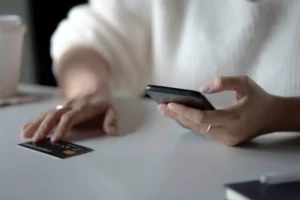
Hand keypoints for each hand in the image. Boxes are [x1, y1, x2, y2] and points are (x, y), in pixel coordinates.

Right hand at [21, 92, 116, 141]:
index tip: (56, 139)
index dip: (63, 127)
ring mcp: (62, 107)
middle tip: (37, 141)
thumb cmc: (102, 104)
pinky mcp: (57, 109)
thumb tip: (111, 133)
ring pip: (47, 114)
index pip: (70, 117)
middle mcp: (70, 106)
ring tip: (25, 136)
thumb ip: (111, 121)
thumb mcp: (111, 110)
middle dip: (45, 127)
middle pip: (55, 115)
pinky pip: (44, 114)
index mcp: (83, 108)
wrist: (93, 89)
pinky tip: (24, 130)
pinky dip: (34, 121)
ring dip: (36, 124)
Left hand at [158, 76, 275, 145]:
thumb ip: (223, 82)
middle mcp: (228, 133)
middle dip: (177, 115)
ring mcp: (226, 140)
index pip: (202, 118)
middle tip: (160, 106)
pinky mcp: (225, 141)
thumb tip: (201, 89)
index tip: (170, 103)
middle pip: (196, 125)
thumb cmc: (259, 98)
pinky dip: (191, 122)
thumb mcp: (244, 82)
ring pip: (198, 129)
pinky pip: (204, 131)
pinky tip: (180, 115)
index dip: (184, 111)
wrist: (273, 117)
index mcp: (234, 118)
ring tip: (166, 109)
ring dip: (181, 119)